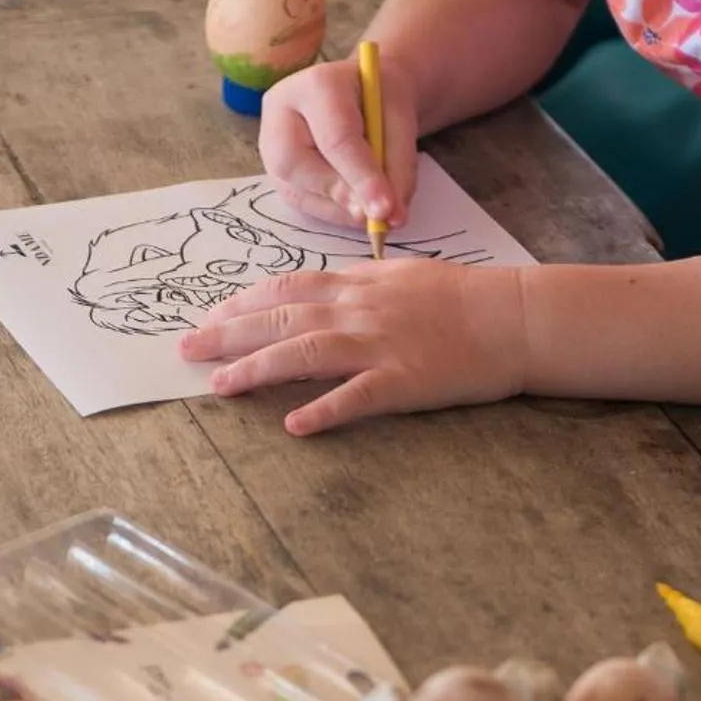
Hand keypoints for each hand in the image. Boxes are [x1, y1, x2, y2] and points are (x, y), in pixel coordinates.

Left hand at [179, 259, 530, 434]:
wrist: (515, 316)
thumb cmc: (466, 296)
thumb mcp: (406, 274)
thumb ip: (362, 283)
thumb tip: (325, 288)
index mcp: (360, 284)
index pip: (288, 287)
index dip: (243, 301)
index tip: (211, 313)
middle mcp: (360, 310)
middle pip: (281, 317)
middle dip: (228, 333)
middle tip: (186, 348)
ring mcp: (380, 345)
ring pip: (305, 352)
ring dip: (257, 369)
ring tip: (219, 386)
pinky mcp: (404, 381)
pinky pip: (356, 398)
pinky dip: (323, 410)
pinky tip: (292, 425)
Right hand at [261, 54, 417, 229]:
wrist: (363, 94)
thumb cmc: (381, 101)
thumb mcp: (403, 120)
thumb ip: (398, 165)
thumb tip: (391, 216)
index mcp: (316, 84)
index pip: (335, 138)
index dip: (362, 177)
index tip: (386, 209)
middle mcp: (281, 111)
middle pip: (295, 163)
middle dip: (339, 194)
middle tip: (375, 215)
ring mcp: (269, 142)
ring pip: (294, 189)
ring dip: (338, 209)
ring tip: (373, 212)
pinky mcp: (274, 170)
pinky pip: (299, 201)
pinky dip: (333, 212)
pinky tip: (356, 209)